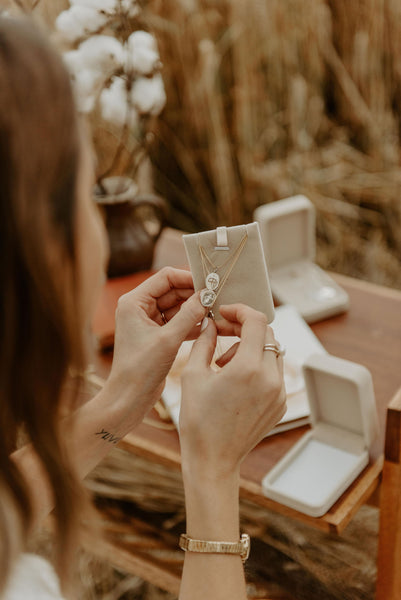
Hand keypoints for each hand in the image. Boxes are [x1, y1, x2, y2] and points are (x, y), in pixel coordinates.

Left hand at [106, 267, 205, 425]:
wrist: (129, 398)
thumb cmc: (141, 369)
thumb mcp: (168, 340)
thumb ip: (189, 315)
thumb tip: (207, 295)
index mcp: (134, 302)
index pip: (165, 277)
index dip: (188, 278)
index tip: (209, 284)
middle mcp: (139, 308)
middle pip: (173, 290)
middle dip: (194, 294)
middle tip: (217, 298)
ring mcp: (148, 322)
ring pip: (178, 307)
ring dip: (195, 309)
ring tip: (216, 311)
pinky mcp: (157, 336)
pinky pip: (178, 322)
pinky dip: (192, 323)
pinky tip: (210, 326)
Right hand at [179, 304, 285, 480]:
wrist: (213, 459)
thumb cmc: (198, 419)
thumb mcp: (193, 374)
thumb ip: (204, 341)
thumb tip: (210, 323)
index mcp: (248, 368)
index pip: (255, 321)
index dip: (239, 310)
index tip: (224, 312)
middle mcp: (270, 378)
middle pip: (266, 332)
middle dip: (244, 327)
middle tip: (222, 333)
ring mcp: (279, 392)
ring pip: (272, 351)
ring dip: (251, 346)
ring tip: (225, 364)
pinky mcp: (281, 403)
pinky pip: (274, 372)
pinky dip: (258, 365)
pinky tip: (236, 380)